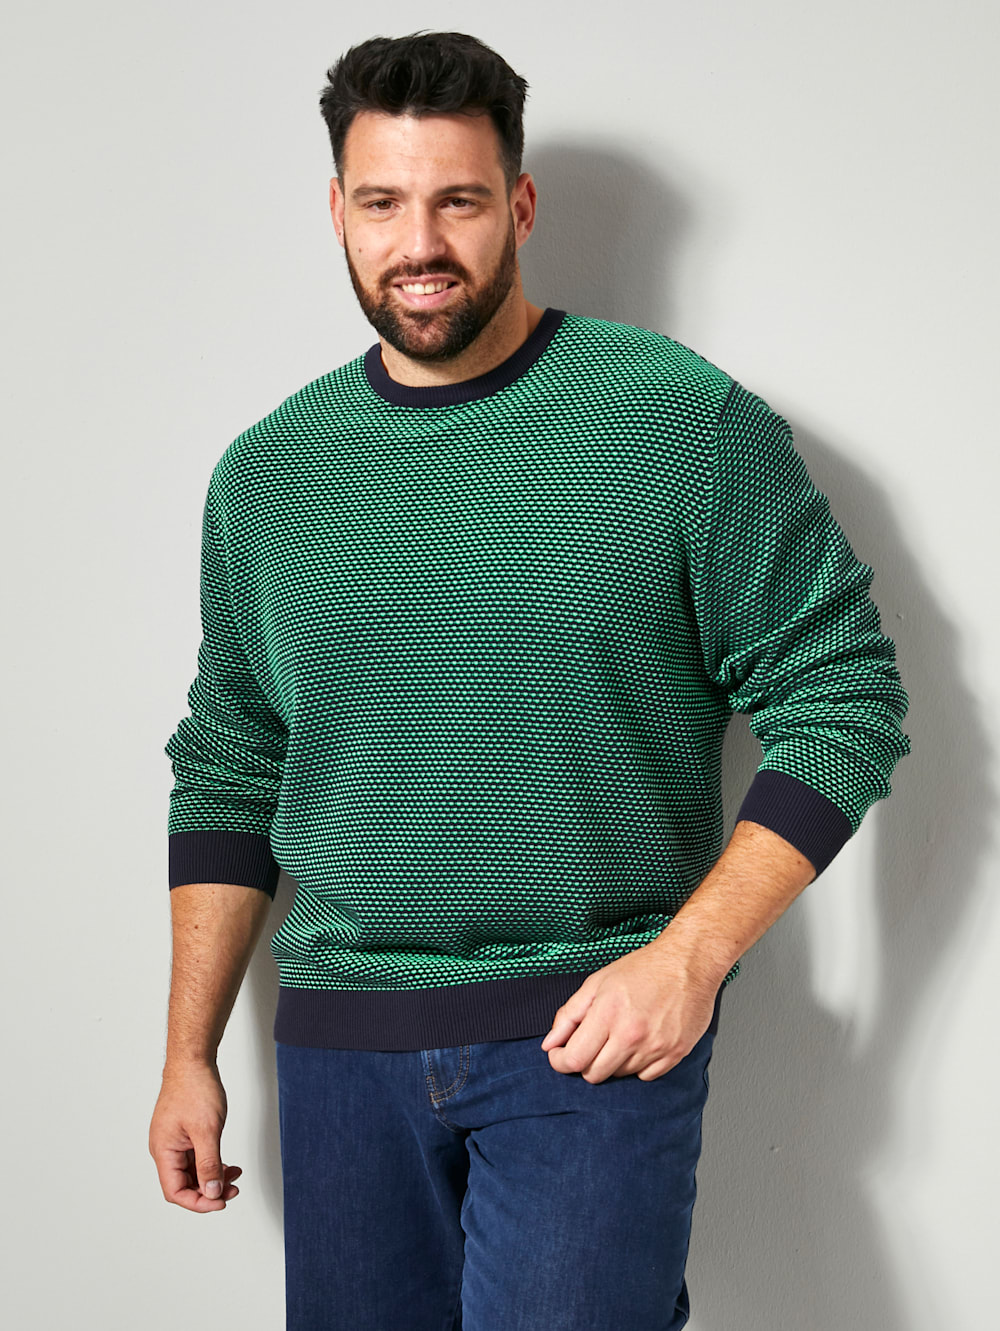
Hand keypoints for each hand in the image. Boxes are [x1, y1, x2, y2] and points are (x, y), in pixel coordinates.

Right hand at [149, 1062, 241, 1211]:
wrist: (193, 1060)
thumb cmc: (195, 1088)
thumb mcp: (207, 1130)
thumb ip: (209, 1163)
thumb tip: (212, 1192)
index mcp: (164, 1151)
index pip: (176, 1192)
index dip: (198, 1202)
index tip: (221, 1201)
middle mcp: (165, 1149)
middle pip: (184, 1184)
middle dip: (209, 1191)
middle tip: (233, 1190)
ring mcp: (174, 1141)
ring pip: (192, 1172)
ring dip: (213, 1177)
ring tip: (235, 1176)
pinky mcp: (184, 1134)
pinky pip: (196, 1157)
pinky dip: (212, 1163)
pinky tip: (228, 1164)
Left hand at [540, 943, 718, 1082]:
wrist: (688, 962)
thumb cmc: (643, 968)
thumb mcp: (597, 983)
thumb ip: (569, 1015)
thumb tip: (549, 1044)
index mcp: (608, 1014)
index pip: (574, 1059)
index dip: (559, 1060)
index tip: (559, 1054)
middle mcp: (631, 1035)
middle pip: (594, 1075)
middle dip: (585, 1062)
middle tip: (590, 1042)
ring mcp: (655, 1047)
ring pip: (619, 1075)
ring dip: (613, 1061)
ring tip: (621, 1034)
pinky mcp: (675, 1054)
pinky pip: (645, 1077)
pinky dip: (638, 1065)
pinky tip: (640, 1042)